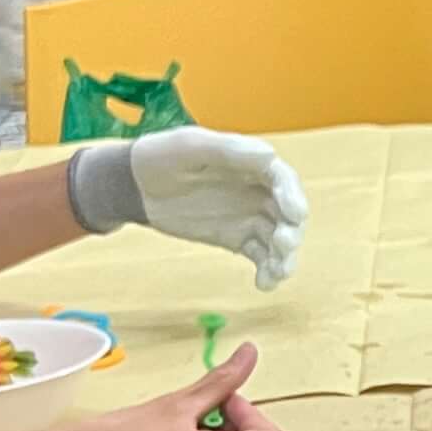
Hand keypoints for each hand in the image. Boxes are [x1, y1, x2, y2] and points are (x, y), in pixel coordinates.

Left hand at [68, 128, 309, 287]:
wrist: (137, 186)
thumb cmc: (162, 157)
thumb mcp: (190, 146)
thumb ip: (228, 150)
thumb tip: (270, 156)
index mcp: (252, 163)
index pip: (283, 180)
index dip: (292, 196)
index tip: (294, 214)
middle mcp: (259, 190)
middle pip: (288, 213)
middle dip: (291, 231)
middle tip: (283, 246)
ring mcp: (250, 216)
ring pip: (278, 238)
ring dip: (284, 257)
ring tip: (276, 273)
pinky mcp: (238, 238)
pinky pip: (260, 255)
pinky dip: (267, 270)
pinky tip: (264, 284)